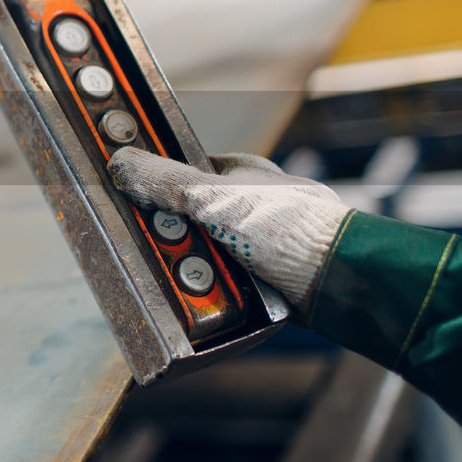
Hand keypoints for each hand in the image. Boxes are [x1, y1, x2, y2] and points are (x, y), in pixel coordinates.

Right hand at [106, 147, 351, 312]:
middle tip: (158, 245)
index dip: (155, 179)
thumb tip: (121, 163)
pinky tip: (202, 298)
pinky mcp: (260, 279)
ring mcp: (254, 244)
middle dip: (169, 235)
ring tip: (185, 278)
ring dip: (188, 268)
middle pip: (185, 217)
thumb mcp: (215, 199)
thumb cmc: (290, 229)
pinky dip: (207, 291)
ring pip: (200, 254)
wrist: (341, 283)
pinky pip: (218, 284)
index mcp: (240, 173)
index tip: (130, 192)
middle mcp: (247, 205)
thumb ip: (166, 182)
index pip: (183, 168)